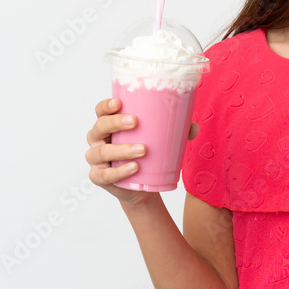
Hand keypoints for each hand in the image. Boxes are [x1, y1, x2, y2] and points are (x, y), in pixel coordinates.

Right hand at [84, 98, 199, 207]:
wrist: (142, 185)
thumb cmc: (147, 154)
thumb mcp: (160, 139)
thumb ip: (177, 131)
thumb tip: (193, 127)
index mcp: (109, 124)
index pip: (101, 111)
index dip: (106, 106)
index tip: (119, 103)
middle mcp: (98, 139)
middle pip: (99, 127)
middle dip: (115, 123)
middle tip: (135, 122)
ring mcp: (96, 159)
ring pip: (102, 152)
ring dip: (121, 150)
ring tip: (142, 149)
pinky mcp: (98, 177)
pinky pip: (104, 175)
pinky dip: (118, 171)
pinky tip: (134, 168)